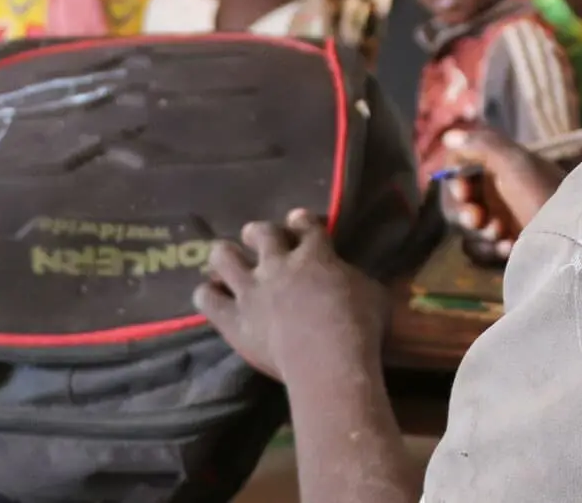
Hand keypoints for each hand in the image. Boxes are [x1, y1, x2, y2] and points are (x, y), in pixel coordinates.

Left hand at [195, 210, 389, 382]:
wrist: (329, 361)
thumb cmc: (361, 327)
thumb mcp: (373, 294)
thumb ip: (356, 280)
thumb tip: (352, 281)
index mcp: (315, 254)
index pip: (305, 225)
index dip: (301, 220)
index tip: (297, 221)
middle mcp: (278, 264)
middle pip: (261, 233)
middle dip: (257, 232)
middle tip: (257, 238)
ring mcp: (251, 290)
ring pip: (224, 257)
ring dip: (225, 255)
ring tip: (227, 261)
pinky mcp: (233, 319)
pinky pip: (207, 299)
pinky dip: (208, 293)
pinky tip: (212, 295)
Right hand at [440, 127, 565, 265]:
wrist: (576, 238)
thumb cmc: (545, 195)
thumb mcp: (516, 163)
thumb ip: (483, 145)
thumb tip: (449, 136)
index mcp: (503, 169)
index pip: (463, 170)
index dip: (456, 180)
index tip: (463, 191)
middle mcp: (501, 194)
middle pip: (462, 202)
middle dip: (468, 212)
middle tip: (478, 219)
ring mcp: (503, 224)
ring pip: (469, 231)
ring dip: (481, 234)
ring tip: (503, 236)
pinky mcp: (506, 250)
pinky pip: (480, 252)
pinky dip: (489, 252)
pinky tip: (510, 249)